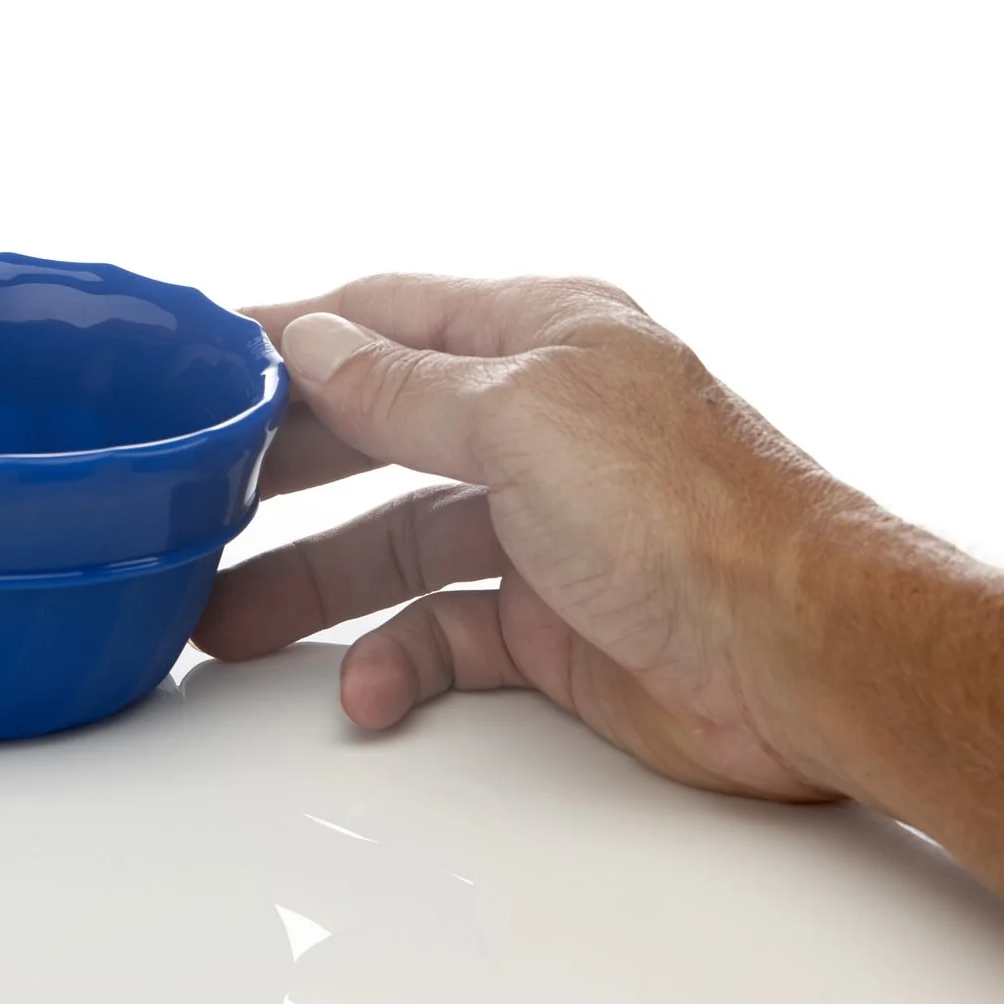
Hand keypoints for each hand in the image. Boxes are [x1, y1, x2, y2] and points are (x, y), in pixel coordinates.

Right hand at [194, 273, 876, 798]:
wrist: (810, 656)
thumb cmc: (693, 514)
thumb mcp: (523, 420)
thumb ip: (403, 387)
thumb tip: (311, 342)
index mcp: (540, 338)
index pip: (386, 317)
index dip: (292, 336)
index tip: (201, 360)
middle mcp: (539, 422)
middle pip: (378, 432)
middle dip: (286, 470)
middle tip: (193, 495)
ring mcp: (547, 524)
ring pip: (398, 540)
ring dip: (314, 581)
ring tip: (222, 618)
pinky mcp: (555, 621)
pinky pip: (447, 631)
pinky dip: (397, 658)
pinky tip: (362, 686)